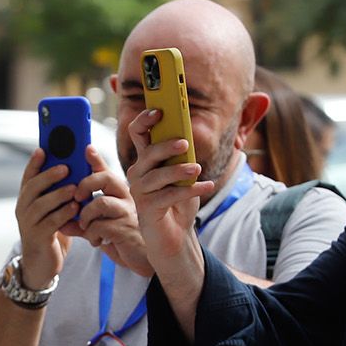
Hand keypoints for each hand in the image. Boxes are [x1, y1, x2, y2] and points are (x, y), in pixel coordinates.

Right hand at [15, 149, 78, 288]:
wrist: (42, 265)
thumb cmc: (51, 233)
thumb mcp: (53, 211)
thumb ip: (59, 193)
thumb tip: (75, 169)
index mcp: (26, 200)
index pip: (27, 177)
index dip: (34, 163)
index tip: (43, 149)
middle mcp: (23, 210)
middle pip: (32, 188)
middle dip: (48, 176)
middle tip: (65, 167)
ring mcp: (28, 225)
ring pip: (40, 205)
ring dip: (58, 195)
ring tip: (74, 188)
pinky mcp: (37, 238)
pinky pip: (50, 223)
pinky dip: (63, 214)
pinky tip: (75, 209)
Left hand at [72, 147, 151, 276]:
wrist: (142, 260)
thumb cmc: (121, 239)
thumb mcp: (100, 227)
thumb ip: (81, 222)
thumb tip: (61, 223)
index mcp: (119, 194)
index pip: (106, 171)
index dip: (96, 159)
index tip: (86, 150)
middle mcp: (126, 199)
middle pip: (106, 178)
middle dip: (86, 184)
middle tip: (76, 198)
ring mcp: (127, 213)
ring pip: (101, 202)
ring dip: (86, 215)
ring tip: (84, 227)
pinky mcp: (125, 230)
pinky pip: (101, 226)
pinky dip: (92, 234)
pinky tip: (96, 241)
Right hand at [125, 109, 214, 269]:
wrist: (176, 234)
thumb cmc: (178, 200)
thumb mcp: (183, 173)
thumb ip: (182, 155)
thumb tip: (186, 137)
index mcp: (146, 159)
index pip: (137, 132)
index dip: (145, 119)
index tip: (159, 111)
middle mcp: (138, 173)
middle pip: (148, 153)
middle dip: (166, 146)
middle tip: (184, 144)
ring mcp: (140, 191)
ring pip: (157, 176)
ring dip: (179, 170)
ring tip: (197, 169)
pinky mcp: (147, 208)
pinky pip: (169, 196)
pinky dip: (190, 190)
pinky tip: (207, 186)